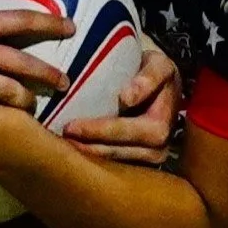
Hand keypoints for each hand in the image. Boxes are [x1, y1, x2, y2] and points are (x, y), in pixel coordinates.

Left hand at [60, 39, 180, 164]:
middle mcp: (159, 146)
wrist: (158, 82)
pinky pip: (113, 163)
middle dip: (92, 143)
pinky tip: (73, 146)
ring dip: (89, 152)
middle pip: (122, 150)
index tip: (75, 126)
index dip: (105, 130)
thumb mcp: (159, 64)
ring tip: (65, 142)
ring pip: (116, 160)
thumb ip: (149, 77)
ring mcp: (148, 157)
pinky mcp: (136, 161)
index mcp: (163, 124)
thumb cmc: (155, 71)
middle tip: (65, 133)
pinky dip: (92, 155)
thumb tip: (127, 98)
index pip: (133, 131)